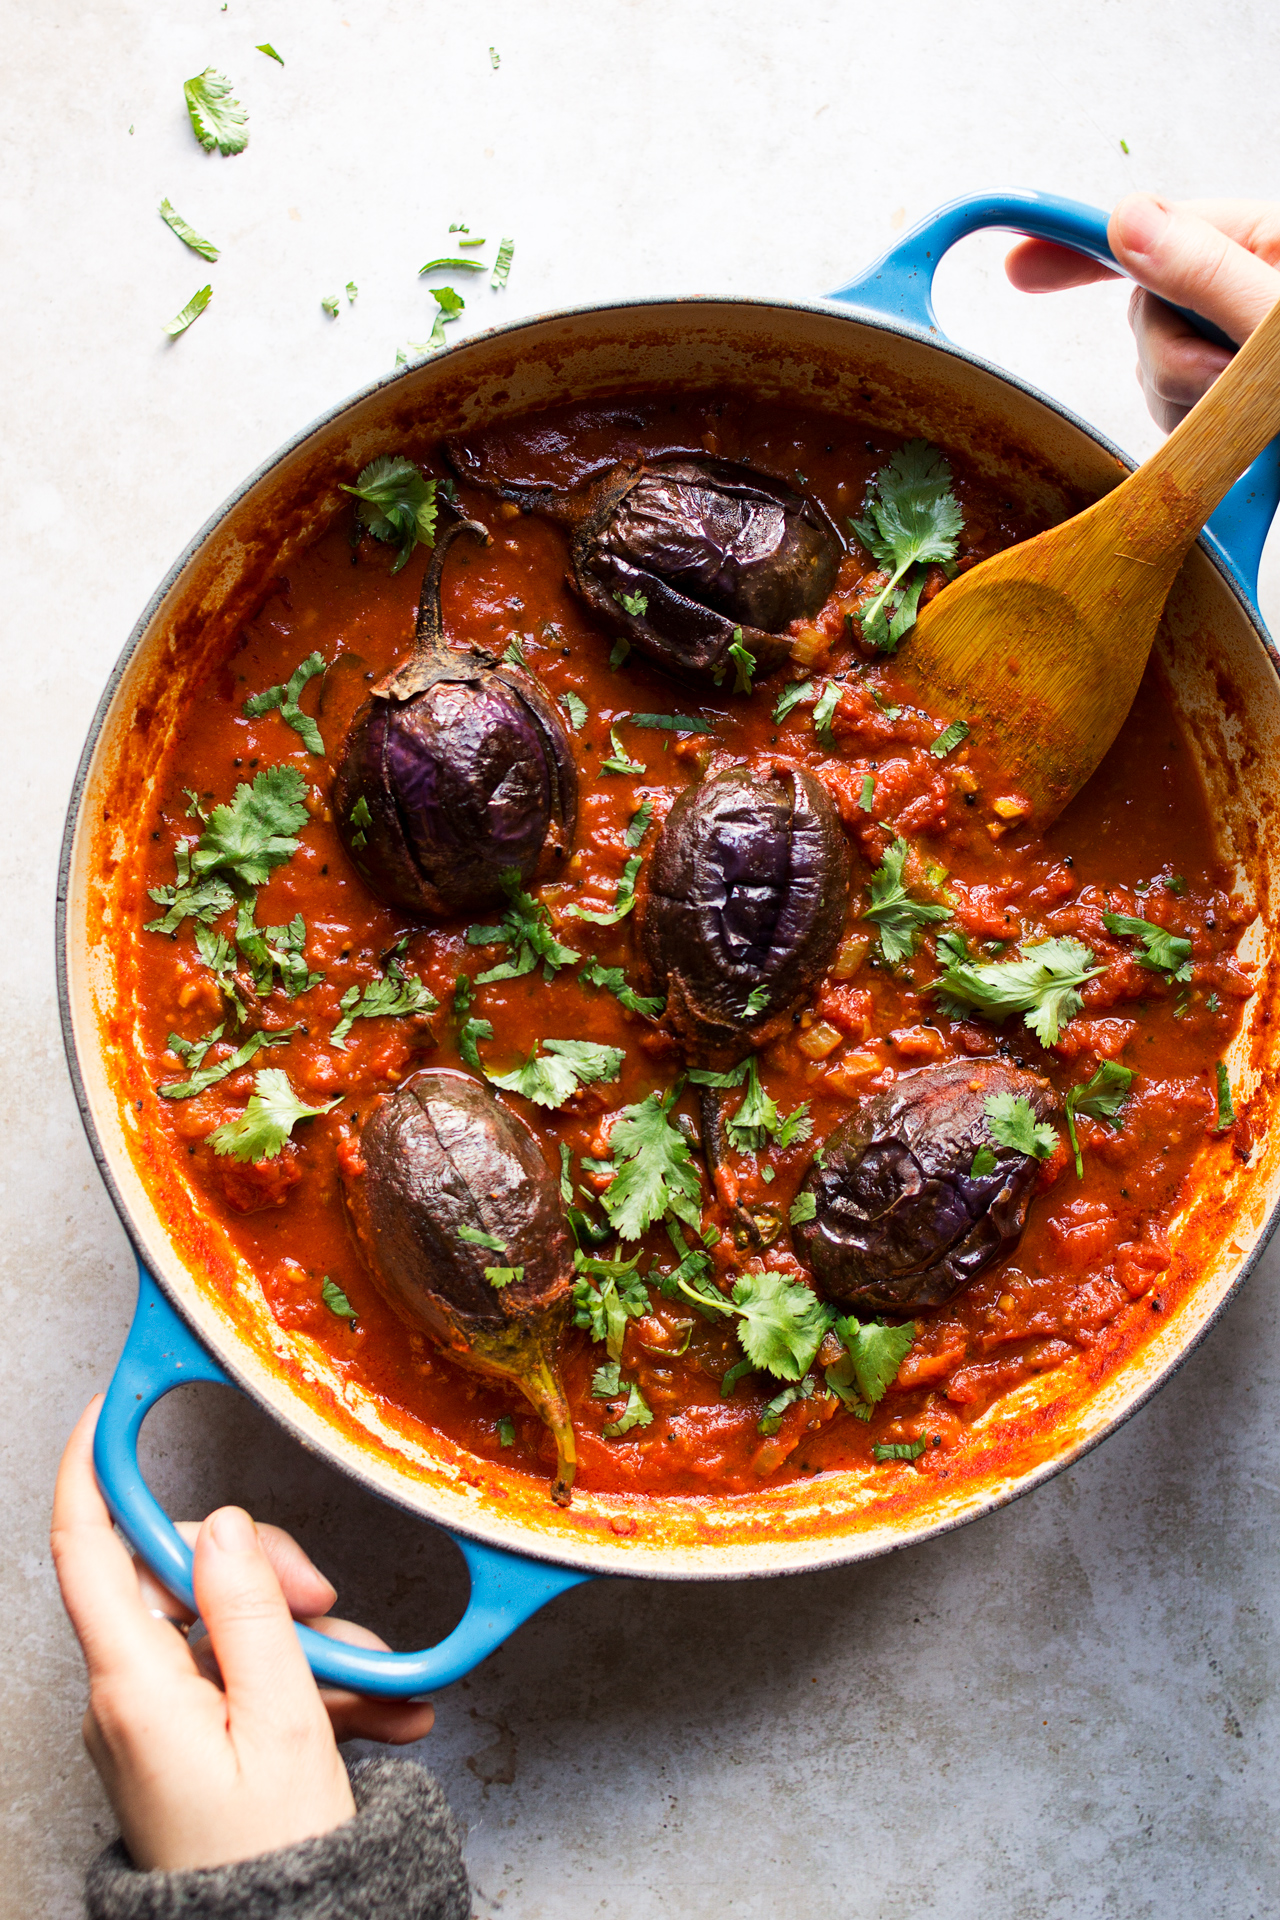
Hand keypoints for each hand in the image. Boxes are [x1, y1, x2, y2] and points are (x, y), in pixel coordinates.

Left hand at [52, 1398, 434, 1871]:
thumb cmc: (270, 1858)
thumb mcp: (282, 1720)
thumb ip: (249, 1611)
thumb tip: (225, 1523)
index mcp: (133, 1685)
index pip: (86, 1549)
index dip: (89, 1470)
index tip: (107, 1409)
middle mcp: (130, 1695)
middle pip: (183, 1577)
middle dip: (267, 1574)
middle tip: (330, 1604)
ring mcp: (157, 1720)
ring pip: (229, 1627)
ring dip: (309, 1642)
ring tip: (375, 1688)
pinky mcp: (188, 1741)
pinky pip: (244, 1678)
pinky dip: (307, 1685)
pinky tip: (374, 1712)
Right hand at [1005, 194, 1279, 430]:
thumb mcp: (1276, 315)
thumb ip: (1206, 272)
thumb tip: (1126, 223)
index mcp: (1260, 239)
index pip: (1150, 230)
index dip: (1077, 246)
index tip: (1017, 265)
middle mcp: (1239, 283)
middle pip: (1146, 316)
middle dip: (1172, 359)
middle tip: (1226, 378)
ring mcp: (1227, 340)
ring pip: (1155, 372)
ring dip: (1188, 400)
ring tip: (1250, 413)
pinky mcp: (1224, 393)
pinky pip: (1173, 413)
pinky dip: (1196, 432)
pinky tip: (1241, 434)